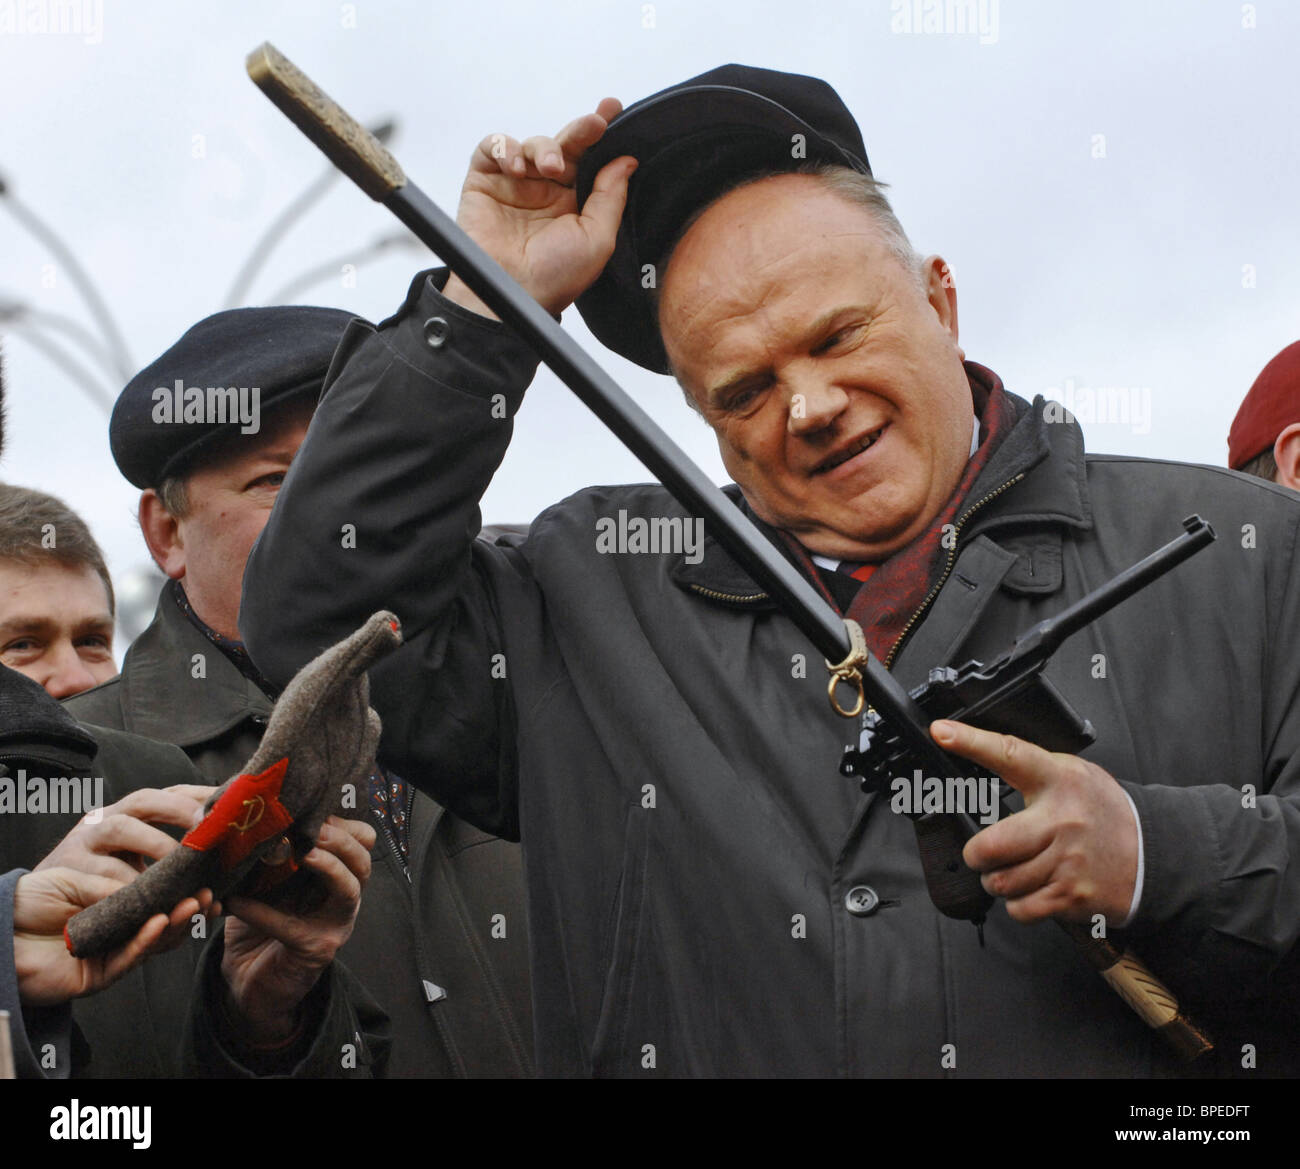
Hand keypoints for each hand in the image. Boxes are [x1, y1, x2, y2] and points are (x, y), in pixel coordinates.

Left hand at [13, 867, 214, 1006]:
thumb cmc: (28, 901)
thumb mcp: (72, 878)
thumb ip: (110, 883)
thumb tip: (151, 884)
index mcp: (114, 903)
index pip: (155, 894)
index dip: (179, 885)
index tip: (200, 869)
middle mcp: (117, 928)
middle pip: (161, 918)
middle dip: (186, 906)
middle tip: (207, 892)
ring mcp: (110, 952)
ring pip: (152, 941)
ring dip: (175, 923)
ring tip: (192, 904)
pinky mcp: (97, 975)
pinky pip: (127, 958)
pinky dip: (145, 941)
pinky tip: (159, 922)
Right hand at [35, 784, 214, 882]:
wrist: (46, 903)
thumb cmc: (106, 882)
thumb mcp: (139, 862)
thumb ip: (173, 858)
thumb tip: (226, 864)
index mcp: (128, 814)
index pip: (169, 793)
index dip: (200, 796)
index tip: (231, 803)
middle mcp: (105, 818)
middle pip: (143, 800)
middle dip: (178, 808)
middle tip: (208, 826)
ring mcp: (83, 838)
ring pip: (119, 826)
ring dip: (153, 842)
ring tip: (181, 862)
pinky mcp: (66, 866)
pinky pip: (97, 870)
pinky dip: (124, 883)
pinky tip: (149, 894)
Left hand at [219, 816, 375, 1044]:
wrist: (247, 979)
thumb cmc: (258, 921)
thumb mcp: (266, 879)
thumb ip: (269, 851)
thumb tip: (248, 813)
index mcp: (337, 874)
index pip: (362, 841)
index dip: (342, 822)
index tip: (311, 808)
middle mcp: (344, 898)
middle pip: (362, 860)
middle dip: (339, 840)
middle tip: (310, 828)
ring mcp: (335, 925)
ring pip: (349, 888)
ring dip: (327, 866)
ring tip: (299, 853)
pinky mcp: (314, 950)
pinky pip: (292, 925)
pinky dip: (263, 912)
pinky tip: (236, 903)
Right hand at [443, 98, 636, 317]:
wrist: (511, 295)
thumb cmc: (555, 277)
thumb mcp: (597, 240)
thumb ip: (610, 197)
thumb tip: (626, 161)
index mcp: (575, 202)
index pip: (591, 160)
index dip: (601, 134)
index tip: (613, 109)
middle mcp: (546, 190)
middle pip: (565, 145)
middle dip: (580, 131)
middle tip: (593, 126)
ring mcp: (515, 184)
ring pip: (531, 143)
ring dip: (543, 147)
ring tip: (548, 167)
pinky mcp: (484, 181)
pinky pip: (493, 148)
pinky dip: (504, 147)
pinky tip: (515, 165)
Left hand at [931, 720, 1139, 925]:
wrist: (1155, 853)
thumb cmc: (1104, 812)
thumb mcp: (1073, 775)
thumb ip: (1032, 769)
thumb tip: (977, 753)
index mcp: (1059, 780)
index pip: (1010, 754)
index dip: (972, 741)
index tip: (943, 732)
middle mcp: (1061, 819)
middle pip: (990, 845)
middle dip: (977, 855)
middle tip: (983, 853)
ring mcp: (1067, 861)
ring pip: (1001, 881)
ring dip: (998, 881)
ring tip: (1017, 869)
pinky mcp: (1072, 895)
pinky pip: (1020, 908)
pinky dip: (1018, 904)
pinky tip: (1033, 889)